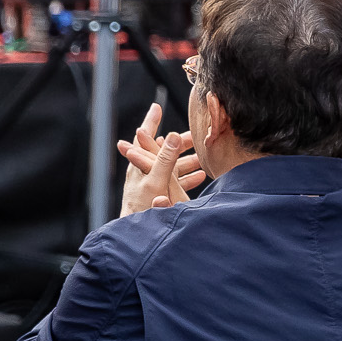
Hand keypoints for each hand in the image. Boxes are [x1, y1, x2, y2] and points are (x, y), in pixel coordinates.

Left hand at [115, 102, 201, 217]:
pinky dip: (188, 176)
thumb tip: (172, 135)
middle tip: (196, 136)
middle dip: (180, 143)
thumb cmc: (143, 207)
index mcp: (142, 164)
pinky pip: (176, 181)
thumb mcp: (157, 180)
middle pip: (164, 151)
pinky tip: (201, 177)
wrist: (138, 233)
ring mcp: (153, 183)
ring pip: (172, 166)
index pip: (145, 137)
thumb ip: (166, 159)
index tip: (156, 107)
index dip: (151, 121)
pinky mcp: (160, 194)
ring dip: (187, 160)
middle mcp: (146, 171)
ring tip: (203, 157)